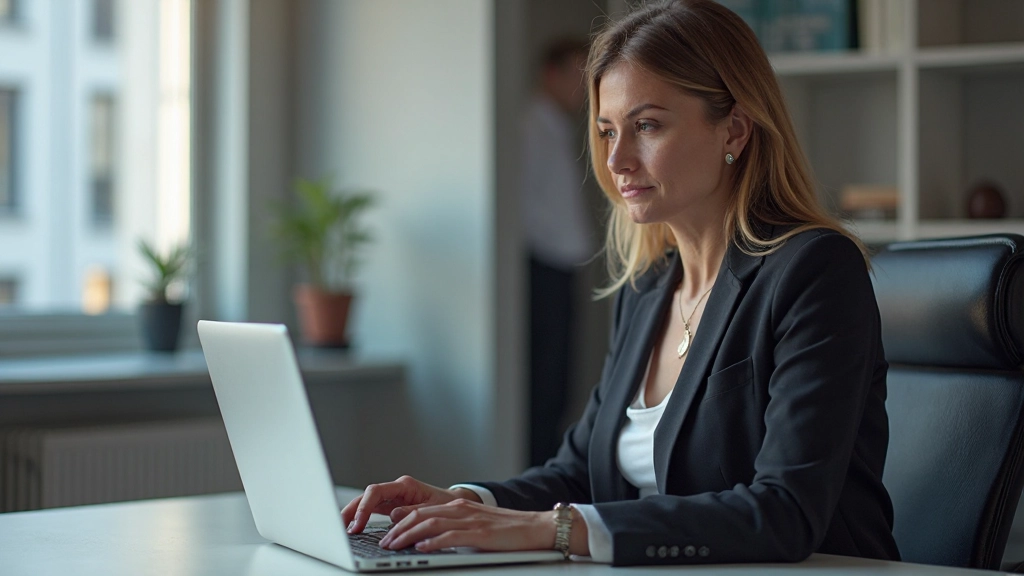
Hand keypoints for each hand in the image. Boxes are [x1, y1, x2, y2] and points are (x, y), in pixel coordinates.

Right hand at [340, 475, 480, 533]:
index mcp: (405, 485)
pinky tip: (354, 527)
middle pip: (367, 496)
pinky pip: (373, 510)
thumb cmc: (446, 505)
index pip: (376, 491)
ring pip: (367, 502)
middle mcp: (396, 489)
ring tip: (343, 528)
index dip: (364, 507)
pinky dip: (362, 517)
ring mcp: (393, 497)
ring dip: (354, 514)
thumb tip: (394, 516)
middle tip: (341, 527)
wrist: (455, 505)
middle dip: (352, 510)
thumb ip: (412, 511)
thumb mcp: (432, 509)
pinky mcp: (392, 505)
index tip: (357, 524)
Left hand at [379, 498, 555, 552]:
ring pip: (430, 523)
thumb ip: (453, 528)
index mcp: (458, 507)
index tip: (386, 533)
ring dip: (408, 535)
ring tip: (394, 546)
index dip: (400, 521)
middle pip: (420, 515)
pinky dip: (433, 541)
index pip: (421, 510)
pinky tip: (421, 548)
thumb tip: (428, 539)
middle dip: (397, 530)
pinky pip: (451, 536)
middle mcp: (460, 509)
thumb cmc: (507, 530)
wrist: (536, 527)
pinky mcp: (480, 534)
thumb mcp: (475, 525)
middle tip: (384, 543)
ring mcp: (470, 521)